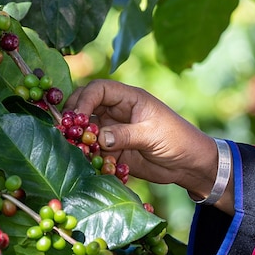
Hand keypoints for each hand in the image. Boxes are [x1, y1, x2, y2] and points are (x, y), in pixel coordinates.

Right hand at [64, 79, 233, 213]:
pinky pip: (93, 150)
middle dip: (73, 118)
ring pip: (86, 129)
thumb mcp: (152, 135)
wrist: (188, 164)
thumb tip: (99, 137)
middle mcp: (117, 112)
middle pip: (85, 106)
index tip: (76, 119)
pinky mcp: (113, 150)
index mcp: (129, 98)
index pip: (98, 90)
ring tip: (74, 150)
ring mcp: (113, 130)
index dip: (83, 100)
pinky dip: (87, 155)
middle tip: (65, 134)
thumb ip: (125, 135)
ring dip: (78, 139)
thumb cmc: (177, 140)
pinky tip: (88, 162)